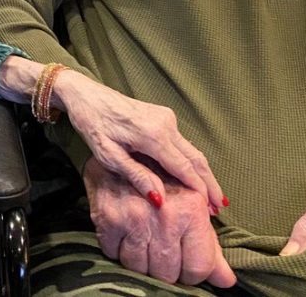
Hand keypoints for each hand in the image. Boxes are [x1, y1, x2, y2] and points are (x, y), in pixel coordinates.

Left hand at [0, 56, 225, 208]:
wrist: (85, 95)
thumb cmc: (93, 126)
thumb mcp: (108, 156)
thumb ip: (136, 176)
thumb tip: (160, 200)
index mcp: (153, 135)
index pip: (184, 167)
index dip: (199, 189)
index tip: (211, 210)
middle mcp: (166, 124)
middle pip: (196, 159)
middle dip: (209, 184)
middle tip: (220, 208)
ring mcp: (166, 118)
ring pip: (192, 150)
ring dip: (202, 173)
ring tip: (212, 197)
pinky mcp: (163, 116)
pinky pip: (182, 143)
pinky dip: (191, 161)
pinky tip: (194, 176)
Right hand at [85, 157, 237, 287]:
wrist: (119, 145)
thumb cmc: (159, 177)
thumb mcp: (190, 205)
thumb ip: (209, 244)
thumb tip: (227, 280)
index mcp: (192, 210)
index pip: (198, 267)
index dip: (191, 273)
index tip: (184, 266)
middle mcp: (166, 215)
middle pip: (168, 273)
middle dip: (165, 269)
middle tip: (161, 252)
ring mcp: (135, 217)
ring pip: (140, 268)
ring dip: (140, 261)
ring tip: (142, 243)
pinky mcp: (108, 217)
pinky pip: (114, 254)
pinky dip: (117, 250)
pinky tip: (123, 235)